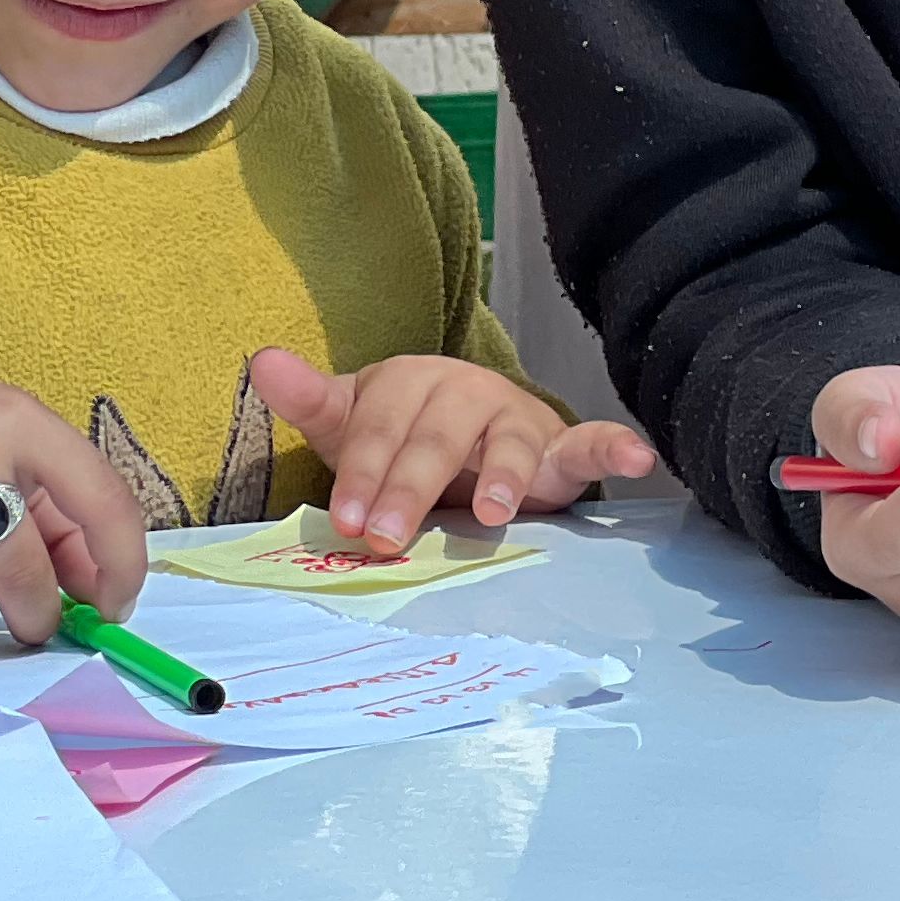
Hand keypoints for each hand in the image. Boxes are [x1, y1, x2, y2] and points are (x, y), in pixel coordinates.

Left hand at [249, 348, 654, 556]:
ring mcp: (514, 418)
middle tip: (388, 539)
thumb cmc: (403, 436)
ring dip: (501, 475)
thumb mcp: (352, 420)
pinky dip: (615, 446)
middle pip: (437, 438)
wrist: (470, 436)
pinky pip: (589, 442)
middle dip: (411, 487)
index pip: (380, 424)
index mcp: (408, 383)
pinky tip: (638, 459)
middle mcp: (464, 392)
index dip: (364, 471)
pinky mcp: (558, 445)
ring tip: (491, 513)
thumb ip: (313, 399)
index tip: (347, 520)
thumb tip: (261, 361)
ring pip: (507, 443)